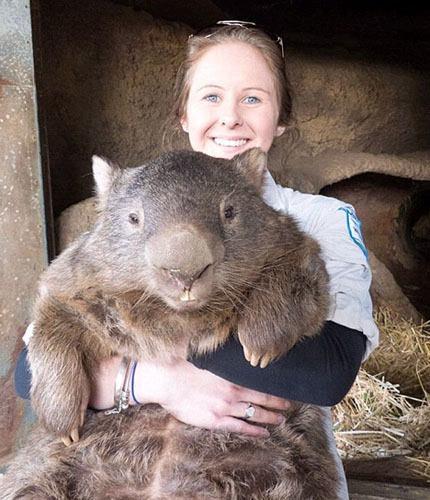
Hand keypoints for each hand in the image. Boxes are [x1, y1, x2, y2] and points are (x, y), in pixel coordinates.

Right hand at [134, 358, 289, 436]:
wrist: (166, 380)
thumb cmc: (184, 364)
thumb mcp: (208, 355)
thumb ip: (224, 356)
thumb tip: (235, 344)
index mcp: (232, 375)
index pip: (260, 383)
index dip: (274, 387)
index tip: (284, 388)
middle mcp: (233, 392)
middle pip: (262, 399)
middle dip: (277, 403)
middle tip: (289, 406)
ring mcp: (225, 408)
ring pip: (255, 415)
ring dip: (270, 418)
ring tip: (281, 420)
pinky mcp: (215, 421)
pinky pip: (240, 428)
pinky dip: (254, 431)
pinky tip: (264, 433)